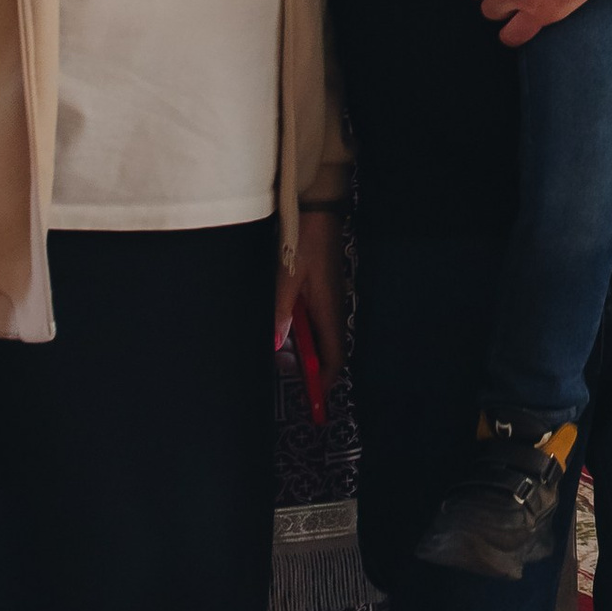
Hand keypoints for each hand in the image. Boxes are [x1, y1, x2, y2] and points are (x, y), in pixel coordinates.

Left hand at [277, 206, 347, 396]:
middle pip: (327, 349)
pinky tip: (285, 328)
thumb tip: (277, 344)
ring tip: (282, 355)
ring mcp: (328, 298)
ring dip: (305, 349)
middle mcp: (332, 307)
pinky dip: (302, 331)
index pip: (334, 355)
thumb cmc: (304, 242)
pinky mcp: (321, 289)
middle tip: (290, 378)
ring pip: (319, 334)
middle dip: (312, 368)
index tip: (314, 398)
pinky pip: (314, 319)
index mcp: (329, 309)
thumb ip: (281, 310)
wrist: (318, 212)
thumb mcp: (288, 278)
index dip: (325, 380)